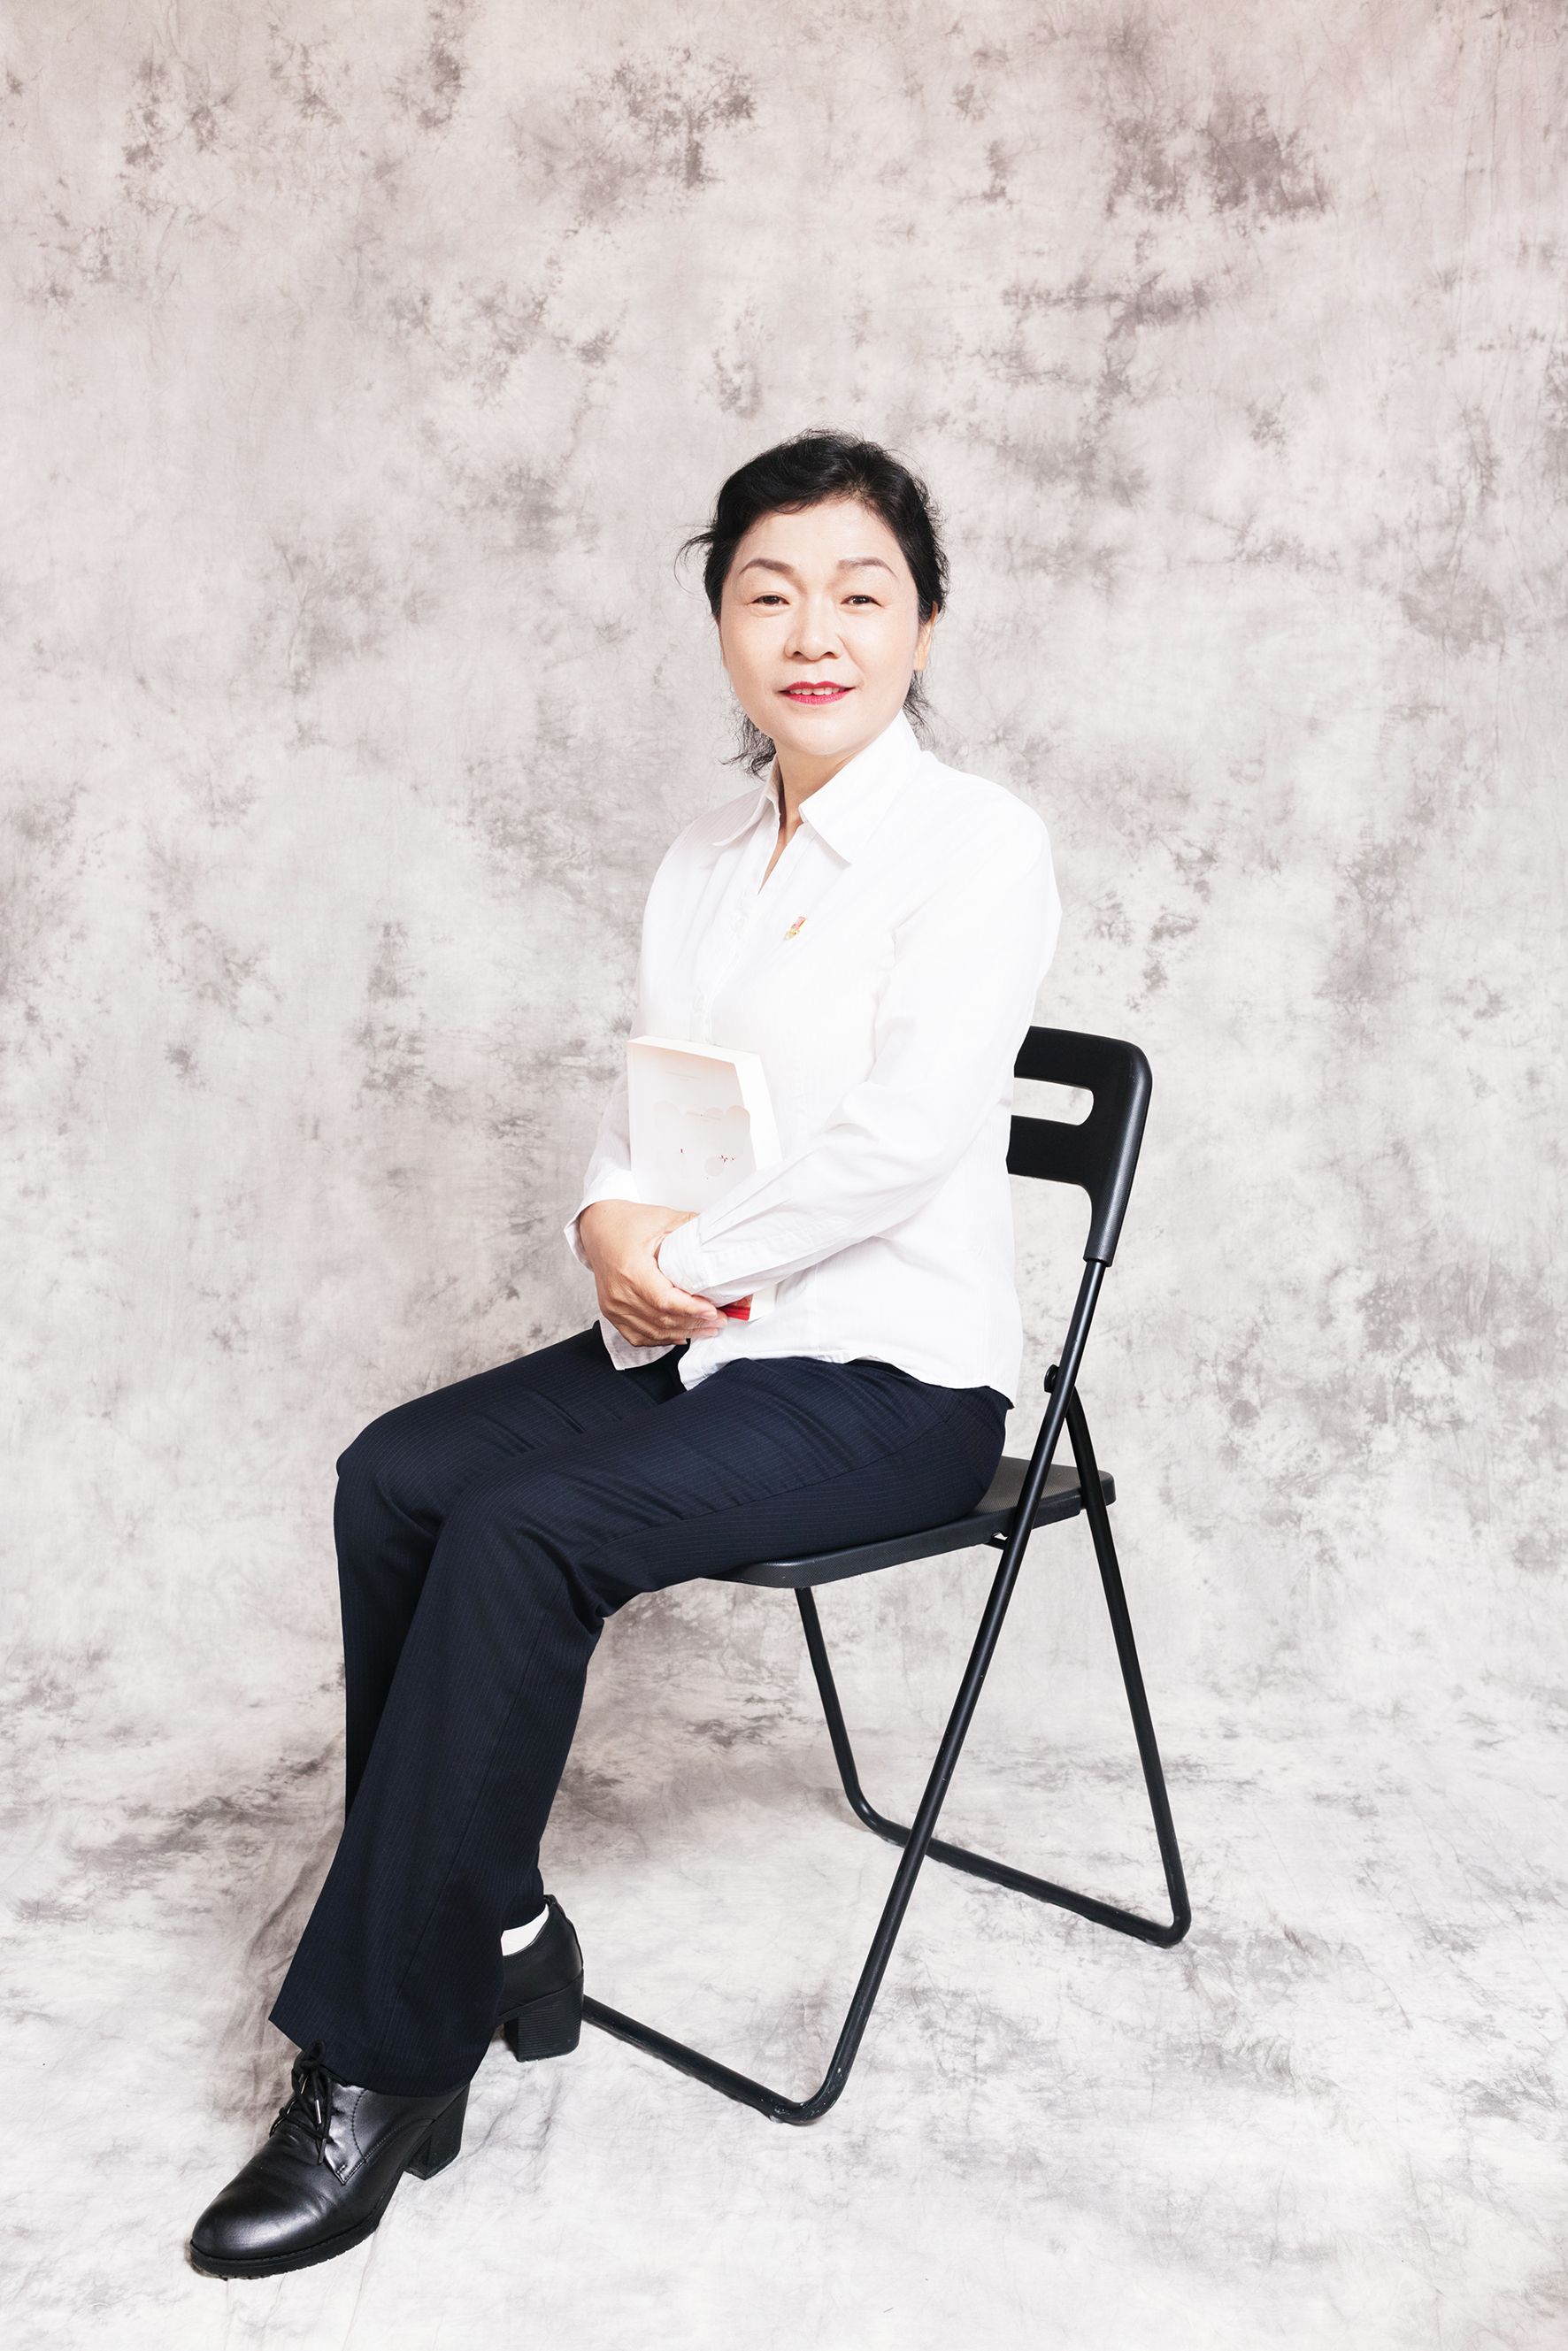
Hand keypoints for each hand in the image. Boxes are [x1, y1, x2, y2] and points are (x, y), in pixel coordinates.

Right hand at [576, 1201, 727, 1345]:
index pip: (664, 1300)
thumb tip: (720, 1238)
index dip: (691, 1310)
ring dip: (682, 1333)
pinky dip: (661, 1339)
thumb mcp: (663, 1218)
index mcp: (631, 1269)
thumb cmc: (627, 1223)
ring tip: (707, 1329)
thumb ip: (692, 1228)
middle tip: (720, 1320)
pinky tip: (680, 1335)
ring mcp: (613, 1305)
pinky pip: (638, 1336)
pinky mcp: (612, 1312)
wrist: (598, 1227)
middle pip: (661, 1320)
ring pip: (652, 1332)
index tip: (714, 1311)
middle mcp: (619, 1292)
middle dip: (695, 1324)